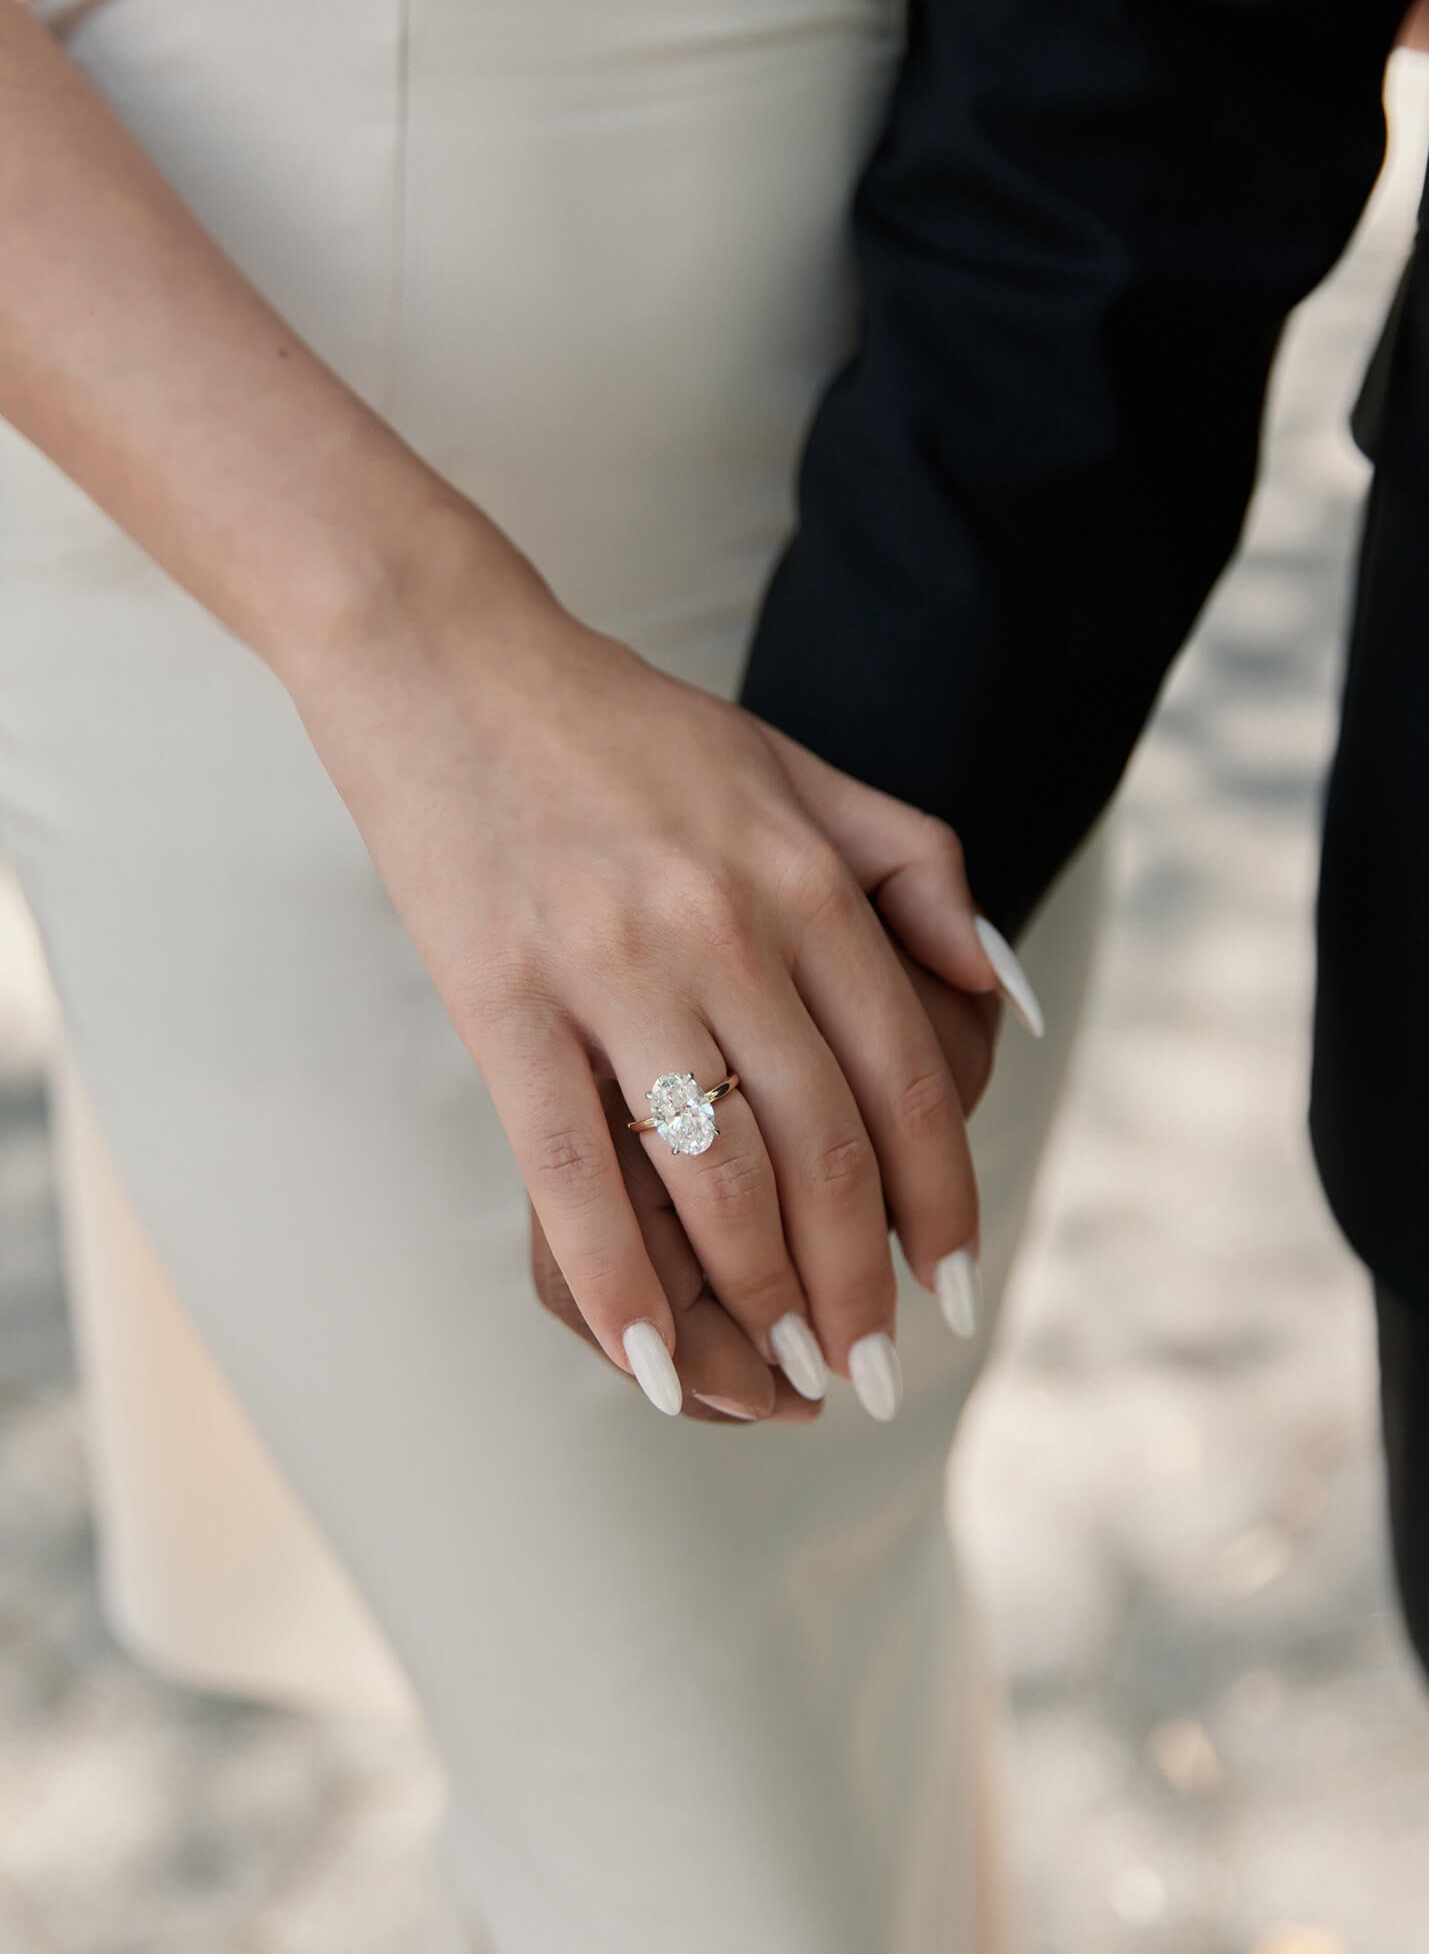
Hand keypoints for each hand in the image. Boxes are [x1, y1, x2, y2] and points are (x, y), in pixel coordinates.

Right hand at [289, 511, 1019, 1416]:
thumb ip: (913, 866)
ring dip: (763, 1299)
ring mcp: (612, 967)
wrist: (447, 656)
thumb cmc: (625, 726)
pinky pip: (570, 1167)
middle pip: (825, 1150)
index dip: (941, 1198)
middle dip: (860, 1285)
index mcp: (806, 877)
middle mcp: (728, 930)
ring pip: (715, 1175)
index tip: (952, 1286)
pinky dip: (616, 1280)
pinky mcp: (503, 997)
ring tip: (790, 1377)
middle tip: (870, 1373)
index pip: (906, 1076)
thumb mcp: (793, 766)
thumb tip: (996, 992)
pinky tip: (650, 1361)